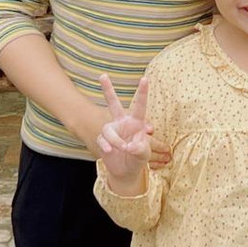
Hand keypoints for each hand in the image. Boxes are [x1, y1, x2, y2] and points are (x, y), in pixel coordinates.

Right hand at [95, 74, 152, 193]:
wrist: (125, 170)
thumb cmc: (138, 159)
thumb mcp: (143, 155)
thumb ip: (140, 149)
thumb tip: (129, 146)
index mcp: (137, 122)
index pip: (140, 106)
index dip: (142, 92)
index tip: (145, 79)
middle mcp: (123, 123)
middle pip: (113, 104)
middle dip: (107, 90)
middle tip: (102, 76)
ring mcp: (112, 130)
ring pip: (108, 130)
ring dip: (115, 141)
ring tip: (122, 149)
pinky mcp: (103, 139)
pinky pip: (102, 139)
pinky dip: (106, 145)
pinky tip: (110, 151)